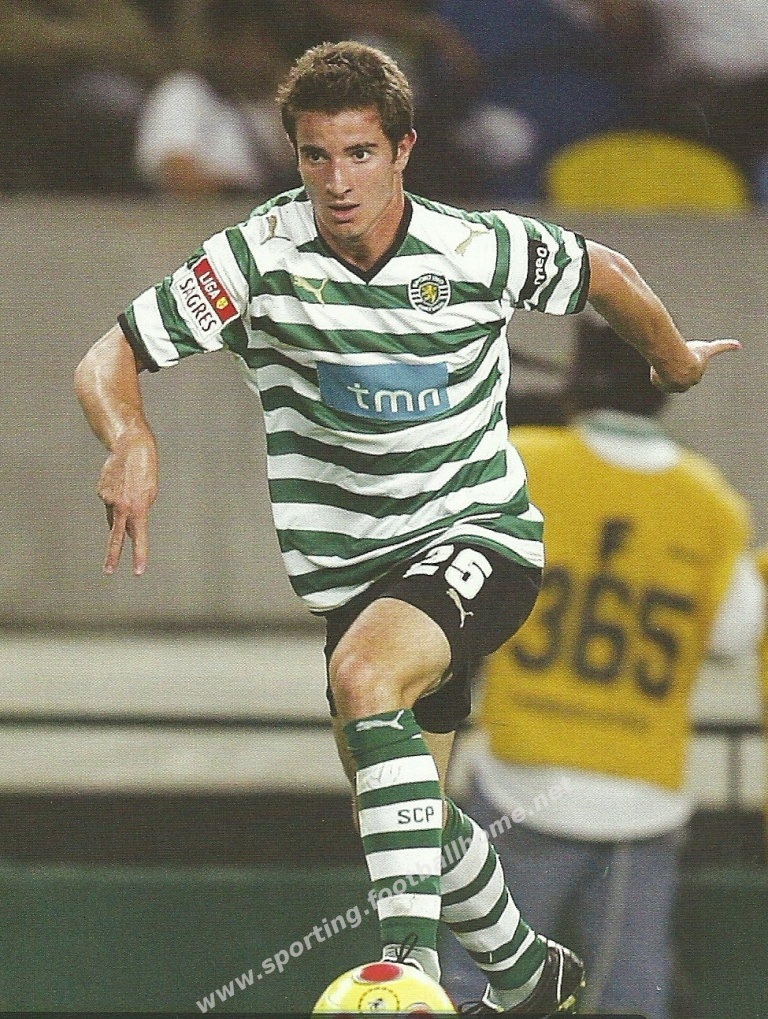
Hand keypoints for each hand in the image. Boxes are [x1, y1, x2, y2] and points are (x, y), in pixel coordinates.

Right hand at [97, 429, 157, 574]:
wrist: (129, 446)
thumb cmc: (146, 469)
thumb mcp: (151, 493)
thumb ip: (141, 512)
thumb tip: (131, 527)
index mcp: (138, 508)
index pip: (139, 538)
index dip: (139, 556)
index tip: (138, 572)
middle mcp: (121, 507)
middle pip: (116, 537)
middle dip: (113, 556)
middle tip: (108, 571)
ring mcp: (108, 499)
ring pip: (114, 517)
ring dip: (120, 516)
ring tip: (129, 493)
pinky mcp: (101, 491)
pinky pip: (110, 502)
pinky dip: (115, 497)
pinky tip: (120, 483)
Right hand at [650, 338, 741, 392]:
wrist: (677, 363)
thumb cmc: (692, 354)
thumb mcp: (709, 348)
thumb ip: (725, 346)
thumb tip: (740, 345)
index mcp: (696, 376)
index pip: (694, 373)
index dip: (688, 364)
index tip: (686, 360)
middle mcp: (686, 384)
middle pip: (681, 378)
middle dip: (677, 370)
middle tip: (673, 360)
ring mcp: (674, 387)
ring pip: (668, 378)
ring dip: (665, 371)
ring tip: (665, 361)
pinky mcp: (662, 386)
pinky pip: (658, 380)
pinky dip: (657, 374)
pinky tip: (658, 368)